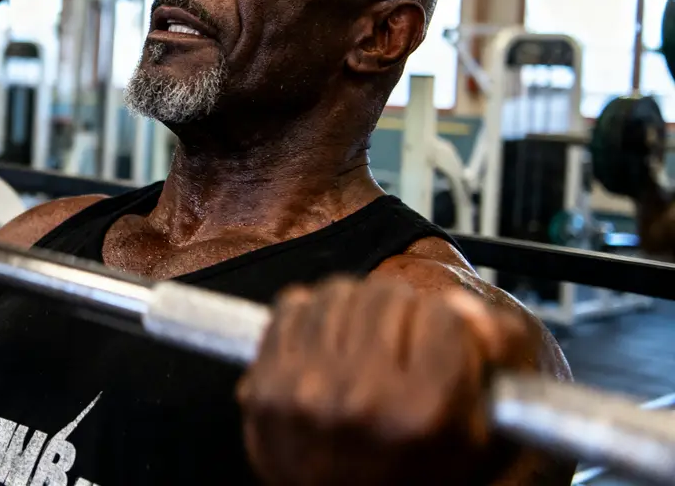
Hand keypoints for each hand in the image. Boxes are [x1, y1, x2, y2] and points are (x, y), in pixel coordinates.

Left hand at [237, 276, 526, 485]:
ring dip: (355, 311)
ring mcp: (306, 392)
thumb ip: (495, 359)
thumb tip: (463, 304)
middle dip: (401, 313)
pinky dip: (311, 317)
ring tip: (363, 345)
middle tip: (400, 343)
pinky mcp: (264, 387)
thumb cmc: (418, 476)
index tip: (441, 345)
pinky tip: (326, 347)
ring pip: (338, 292)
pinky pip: (292, 306)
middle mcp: (362, 400)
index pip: (444, 317)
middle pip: (387, 295)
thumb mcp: (485, 436)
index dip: (448, 328)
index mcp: (423, 416)